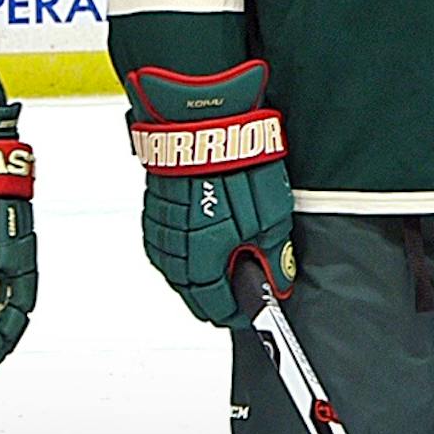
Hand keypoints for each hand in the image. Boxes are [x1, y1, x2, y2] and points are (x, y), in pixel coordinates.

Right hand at [126, 59, 293, 329]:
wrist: (201, 122)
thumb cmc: (235, 166)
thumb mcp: (271, 219)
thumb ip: (273, 258)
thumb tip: (280, 282)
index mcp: (201, 266)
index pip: (216, 308)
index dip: (237, 311)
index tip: (251, 308)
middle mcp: (173, 254)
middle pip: (193, 292)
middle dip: (218, 292)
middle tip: (241, 283)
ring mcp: (159, 231)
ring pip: (178, 268)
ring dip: (200, 268)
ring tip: (226, 254)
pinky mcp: (153, 209)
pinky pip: (168, 242)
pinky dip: (186, 245)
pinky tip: (205, 231)